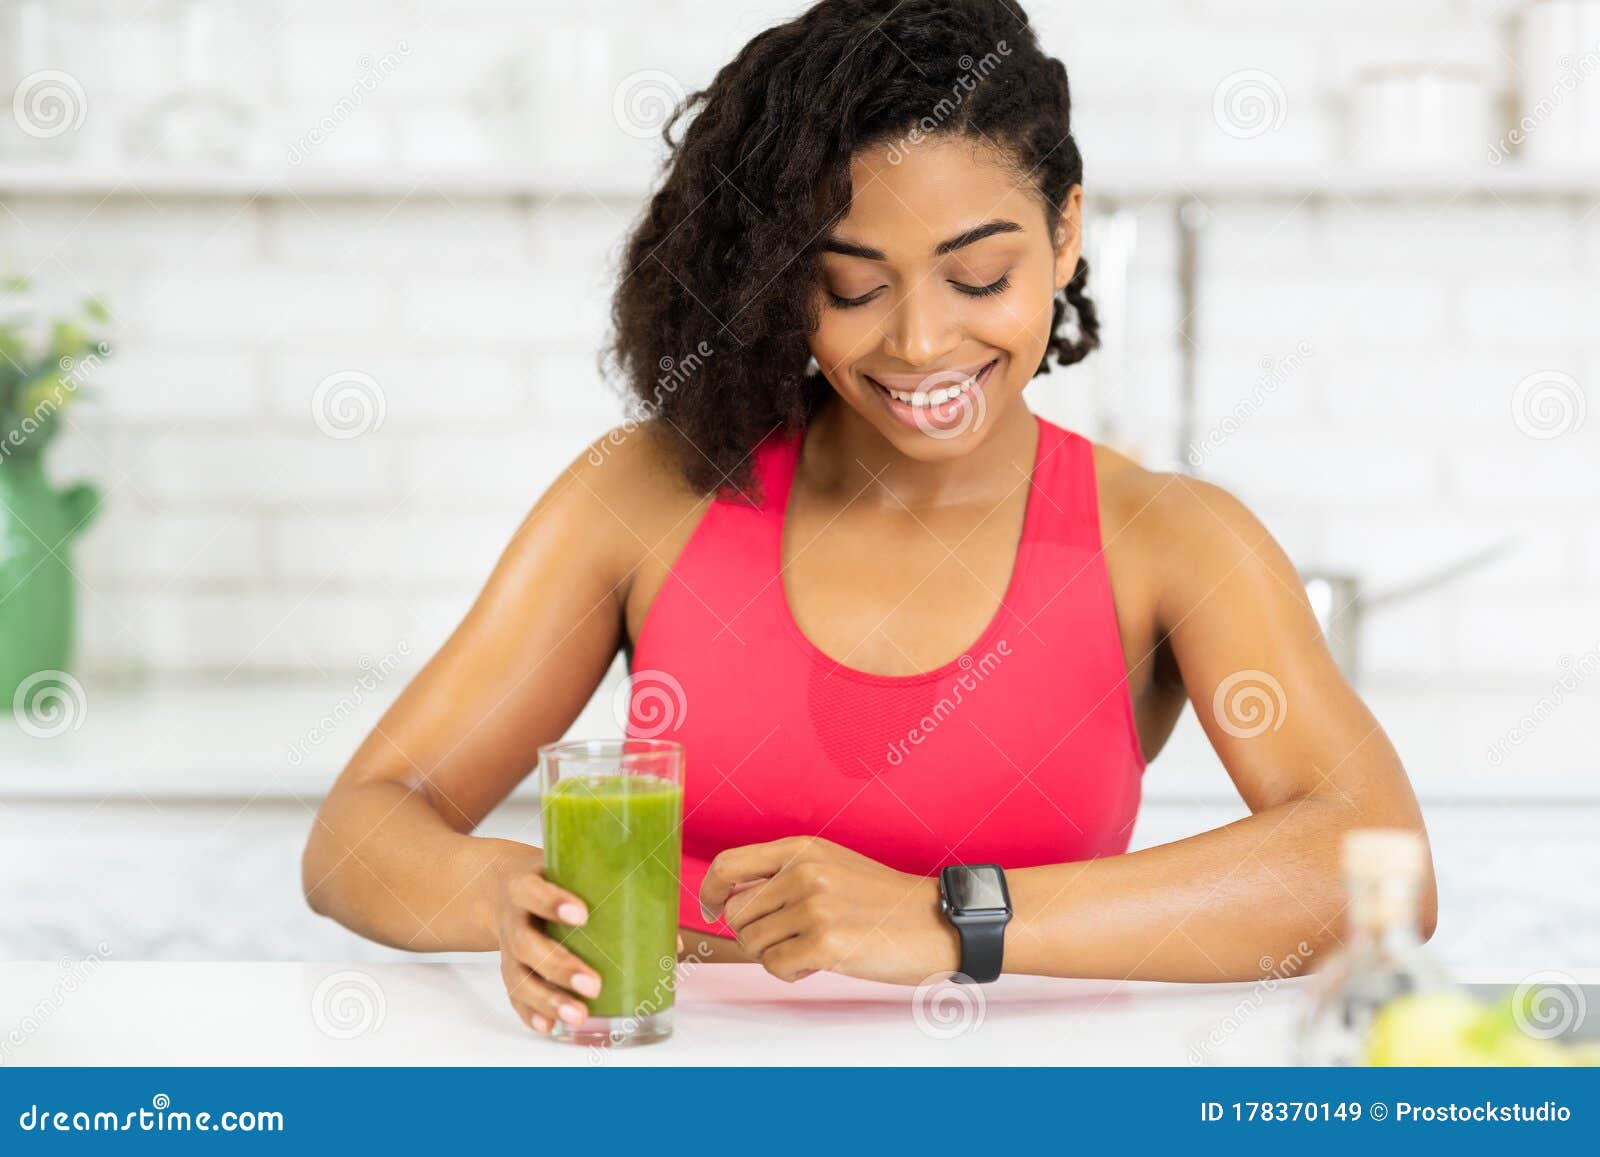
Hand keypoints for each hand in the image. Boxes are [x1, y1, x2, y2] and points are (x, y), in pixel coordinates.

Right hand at [489, 847, 686, 1032]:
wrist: (505, 889)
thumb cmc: (556, 881)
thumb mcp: (577, 875)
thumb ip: (622, 899)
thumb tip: (675, 944)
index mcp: (526, 886)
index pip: (534, 892)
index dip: (553, 904)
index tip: (583, 915)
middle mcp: (513, 919)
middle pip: (529, 945)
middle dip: (561, 967)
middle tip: (593, 985)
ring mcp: (508, 949)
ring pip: (520, 979)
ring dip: (550, 1000)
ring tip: (580, 1016)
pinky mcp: (509, 972)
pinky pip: (515, 997)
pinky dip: (532, 1014)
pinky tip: (551, 1027)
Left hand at [698, 836, 959, 985]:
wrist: (936, 922)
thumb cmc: (884, 901)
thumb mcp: (832, 866)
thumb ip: (784, 874)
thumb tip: (729, 900)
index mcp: (802, 849)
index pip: (728, 865)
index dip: (708, 892)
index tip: (710, 910)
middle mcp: (803, 872)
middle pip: (736, 915)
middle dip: (754, 935)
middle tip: (789, 940)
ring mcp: (814, 906)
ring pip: (753, 944)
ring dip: (776, 955)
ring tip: (813, 949)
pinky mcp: (825, 943)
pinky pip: (775, 967)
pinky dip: (792, 973)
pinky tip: (822, 963)